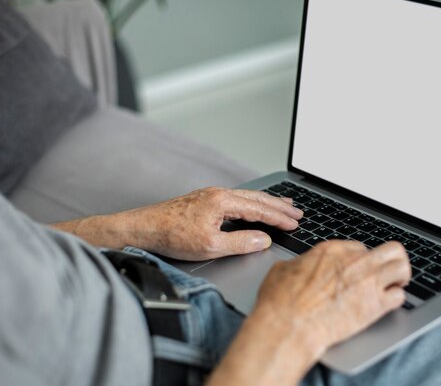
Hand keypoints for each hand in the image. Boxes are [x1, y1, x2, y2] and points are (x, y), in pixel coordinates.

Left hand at [106, 187, 302, 259]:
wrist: (143, 228)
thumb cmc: (172, 236)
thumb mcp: (211, 246)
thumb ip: (241, 242)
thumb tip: (263, 240)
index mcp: (222, 201)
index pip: (259, 209)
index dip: (279, 217)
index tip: (295, 222)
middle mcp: (218, 194)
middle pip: (257, 198)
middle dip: (279, 205)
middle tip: (298, 212)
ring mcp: (210, 196)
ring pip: (247, 197)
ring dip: (267, 202)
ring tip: (283, 204)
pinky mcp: (204, 201)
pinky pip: (236, 200)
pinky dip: (251, 203)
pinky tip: (253, 207)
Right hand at [254, 240, 410, 357]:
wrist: (289, 325)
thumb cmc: (280, 300)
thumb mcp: (283, 270)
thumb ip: (298, 265)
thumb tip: (297, 267)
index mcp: (332, 250)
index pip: (361, 247)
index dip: (362, 259)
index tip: (361, 269)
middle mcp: (354, 262)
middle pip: (391, 250)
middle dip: (391, 261)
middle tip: (388, 273)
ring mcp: (367, 282)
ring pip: (402, 267)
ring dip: (400, 277)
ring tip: (395, 286)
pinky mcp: (374, 306)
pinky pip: (399, 297)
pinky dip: (395, 300)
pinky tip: (387, 305)